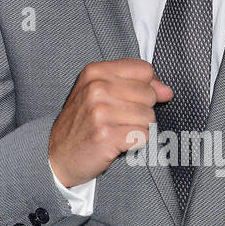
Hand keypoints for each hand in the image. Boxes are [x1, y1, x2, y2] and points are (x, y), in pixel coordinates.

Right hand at [48, 59, 172, 187]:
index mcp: (96, 72)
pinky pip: (143, 136)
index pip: (145, 69)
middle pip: (149, 94)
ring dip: (138, 128)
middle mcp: (97, 88)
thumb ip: (135, 85)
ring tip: (117, 131)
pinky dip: (135, 143)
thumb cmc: (82, 124)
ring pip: (149, 117)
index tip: (134, 99)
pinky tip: (118, 143)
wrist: (57, 156)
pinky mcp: (107, 136)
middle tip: (119, 120)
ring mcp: (101, 112)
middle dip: (141, 110)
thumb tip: (167, 91)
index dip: (148, 86)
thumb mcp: (100, 94)